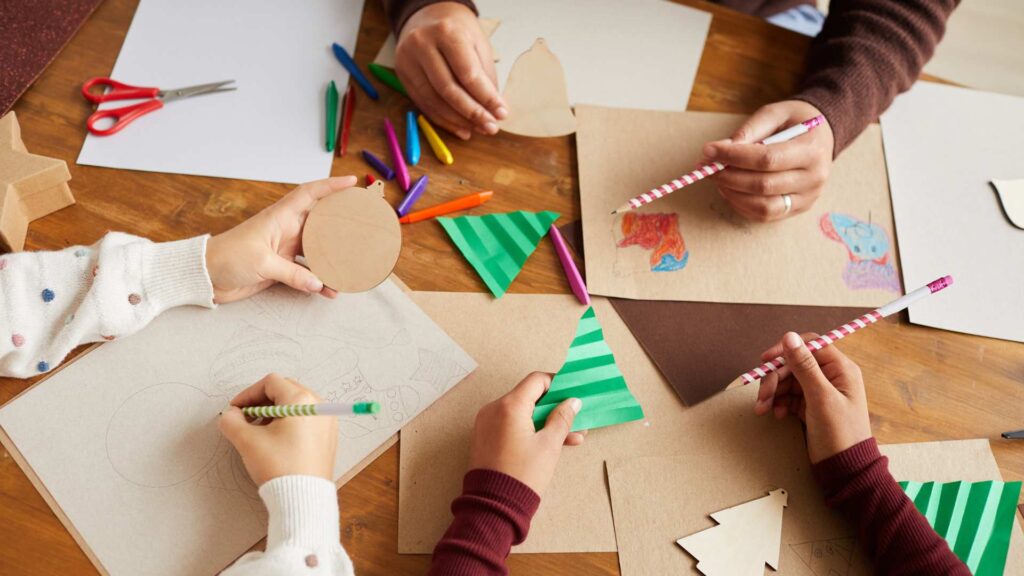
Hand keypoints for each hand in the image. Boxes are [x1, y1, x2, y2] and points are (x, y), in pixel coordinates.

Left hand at [205, 176, 356, 303]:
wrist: (204, 276)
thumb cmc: (227, 258)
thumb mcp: (261, 262)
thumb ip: (292, 273)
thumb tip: (318, 283)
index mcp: (279, 218)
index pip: (309, 194)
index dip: (330, 186)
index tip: (351, 183)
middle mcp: (285, 230)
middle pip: (320, 222)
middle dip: (341, 222)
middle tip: (362, 225)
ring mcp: (284, 249)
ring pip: (317, 250)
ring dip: (332, 258)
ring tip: (351, 266)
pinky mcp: (281, 268)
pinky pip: (306, 272)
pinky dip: (318, 281)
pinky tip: (329, 290)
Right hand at [218, 374, 337, 485]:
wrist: (303, 497)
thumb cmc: (279, 467)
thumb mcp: (247, 442)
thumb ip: (232, 422)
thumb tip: (229, 415)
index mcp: (301, 400)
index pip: (270, 383)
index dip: (248, 394)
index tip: (235, 410)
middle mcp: (319, 405)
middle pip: (285, 390)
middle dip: (261, 402)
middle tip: (245, 419)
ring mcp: (327, 421)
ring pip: (296, 405)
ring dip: (274, 413)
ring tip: (258, 432)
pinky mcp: (328, 436)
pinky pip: (306, 419)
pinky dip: (289, 422)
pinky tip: (275, 440)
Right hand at [395, 2, 506, 139]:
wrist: (427, 16)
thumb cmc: (457, 30)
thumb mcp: (477, 44)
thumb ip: (485, 76)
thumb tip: (493, 110)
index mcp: (446, 32)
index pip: (467, 73)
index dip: (486, 97)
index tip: (501, 113)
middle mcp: (422, 45)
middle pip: (448, 89)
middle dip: (472, 113)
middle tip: (490, 127)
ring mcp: (408, 60)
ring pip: (434, 100)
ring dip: (458, 120)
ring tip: (477, 129)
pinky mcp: (402, 74)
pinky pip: (423, 103)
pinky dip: (443, 119)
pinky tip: (460, 128)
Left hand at [468, 372, 584, 495]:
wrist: (494, 505)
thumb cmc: (523, 474)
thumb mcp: (549, 445)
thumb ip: (562, 418)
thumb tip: (572, 401)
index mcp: (510, 406)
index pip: (537, 380)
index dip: (557, 384)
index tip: (572, 395)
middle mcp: (494, 409)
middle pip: (529, 397)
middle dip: (554, 408)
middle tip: (576, 420)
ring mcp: (486, 423)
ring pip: (521, 413)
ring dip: (544, 422)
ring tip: (570, 438)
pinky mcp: (484, 437)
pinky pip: (510, 424)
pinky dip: (529, 429)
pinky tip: (549, 443)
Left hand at [701, 100, 833, 221]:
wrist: (821, 135)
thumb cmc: (796, 122)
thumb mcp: (776, 113)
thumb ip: (750, 129)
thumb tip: (722, 149)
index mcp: (812, 149)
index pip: (767, 159)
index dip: (734, 157)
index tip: (709, 151)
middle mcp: (814, 178)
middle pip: (763, 185)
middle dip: (728, 177)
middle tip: (707, 167)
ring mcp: (807, 197)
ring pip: (763, 207)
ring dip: (733, 195)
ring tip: (718, 179)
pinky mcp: (798, 208)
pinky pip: (765, 215)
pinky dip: (742, 205)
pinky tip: (731, 190)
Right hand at [754, 332, 871, 462]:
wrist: (845, 469)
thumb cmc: (839, 433)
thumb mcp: (820, 398)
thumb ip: (804, 366)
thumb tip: (789, 336)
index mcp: (840, 369)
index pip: (810, 345)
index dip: (786, 349)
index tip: (765, 360)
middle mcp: (831, 376)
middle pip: (794, 364)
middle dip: (775, 378)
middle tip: (762, 396)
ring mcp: (820, 391)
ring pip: (788, 380)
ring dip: (773, 392)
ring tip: (763, 409)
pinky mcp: (811, 405)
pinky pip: (789, 395)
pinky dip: (779, 402)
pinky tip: (776, 414)